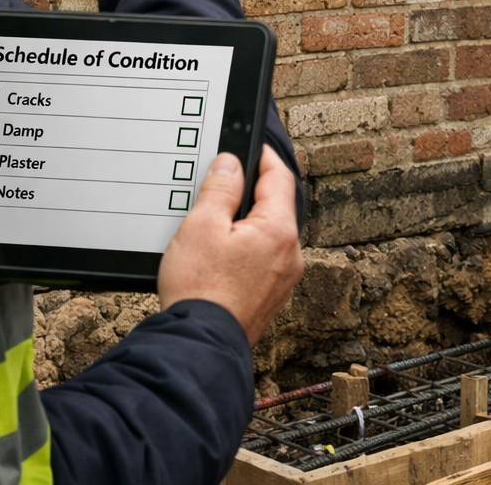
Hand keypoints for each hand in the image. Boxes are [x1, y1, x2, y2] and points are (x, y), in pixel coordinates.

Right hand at [157, 147, 303, 344]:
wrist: (200, 344)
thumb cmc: (201, 290)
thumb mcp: (202, 225)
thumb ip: (221, 189)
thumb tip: (231, 164)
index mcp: (279, 231)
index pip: (279, 177)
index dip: (262, 156)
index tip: (249, 147)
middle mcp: (290, 255)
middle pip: (276, 206)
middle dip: (251, 191)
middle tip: (223, 182)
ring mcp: (282, 279)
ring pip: (269, 234)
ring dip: (246, 221)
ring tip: (214, 221)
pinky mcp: (270, 296)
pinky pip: (263, 259)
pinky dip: (246, 247)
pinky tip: (220, 254)